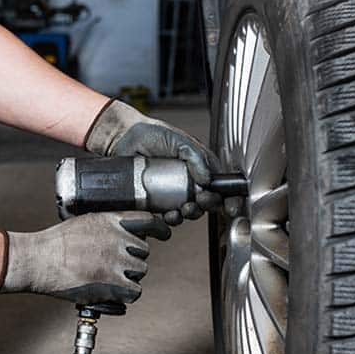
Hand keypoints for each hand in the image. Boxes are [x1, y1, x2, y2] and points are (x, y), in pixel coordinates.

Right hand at [1, 212, 170, 303]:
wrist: (38, 260)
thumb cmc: (55, 244)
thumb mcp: (83, 224)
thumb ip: (105, 228)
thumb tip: (119, 237)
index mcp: (111, 221)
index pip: (147, 221)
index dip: (160, 228)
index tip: (164, 234)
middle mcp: (118, 239)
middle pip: (144, 252)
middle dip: (132, 259)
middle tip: (112, 266)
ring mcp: (116, 261)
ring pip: (140, 272)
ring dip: (128, 277)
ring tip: (106, 279)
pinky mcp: (112, 283)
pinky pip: (135, 292)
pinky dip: (126, 295)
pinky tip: (114, 293)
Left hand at [85, 100, 221, 224]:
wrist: (124, 139)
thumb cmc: (152, 134)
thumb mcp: (179, 141)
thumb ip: (196, 157)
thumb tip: (207, 179)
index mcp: (200, 166)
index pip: (220, 185)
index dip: (228, 198)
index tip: (230, 206)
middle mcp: (189, 180)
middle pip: (207, 202)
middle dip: (207, 206)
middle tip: (200, 200)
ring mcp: (174, 192)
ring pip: (190, 211)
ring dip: (190, 214)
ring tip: (184, 209)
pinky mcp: (158, 201)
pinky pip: (170, 216)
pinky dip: (172, 218)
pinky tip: (169, 214)